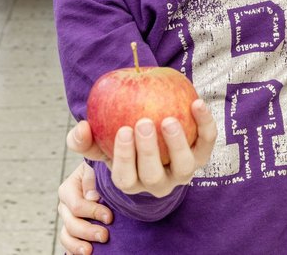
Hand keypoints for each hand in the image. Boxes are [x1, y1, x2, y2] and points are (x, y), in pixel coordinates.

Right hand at [57, 162, 111, 254]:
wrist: (104, 178)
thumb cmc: (101, 172)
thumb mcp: (96, 169)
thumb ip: (92, 179)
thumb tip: (92, 197)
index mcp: (68, 189)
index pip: (76, 205)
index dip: (93, 212)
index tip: (109, 218)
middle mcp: (65, 206)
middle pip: (71, 223)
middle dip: (87, 231)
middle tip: (104, 236)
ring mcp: (68, 219)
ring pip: (66, 236)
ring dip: (77, 246)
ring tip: (89, 251)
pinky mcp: (73, 230)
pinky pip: (69, 243)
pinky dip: (74, 250)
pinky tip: (85, 254)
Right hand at [68, 100, 218, 197]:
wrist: (155, 140)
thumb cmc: (122, 143)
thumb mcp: (100, 144)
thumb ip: (84, 139)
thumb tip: (80, 127)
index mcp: (132, 181)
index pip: (126, 178)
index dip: (124, 157)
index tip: (122, 130)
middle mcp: (158, 183)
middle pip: (153, 176)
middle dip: (148, 151)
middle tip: (144, 122)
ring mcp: (182, 172)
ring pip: (184, 167)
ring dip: (177, 143)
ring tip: (169, 119)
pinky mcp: (202, 156)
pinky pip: (206, 142)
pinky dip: (204, 123)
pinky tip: (196, 103)